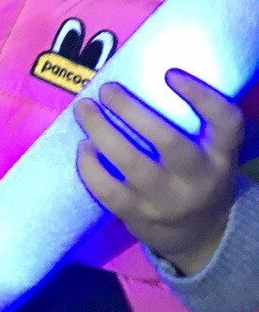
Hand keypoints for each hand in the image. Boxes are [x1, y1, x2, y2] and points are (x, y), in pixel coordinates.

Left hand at [74, 71, 243, 274]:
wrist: (199, 237)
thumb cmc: (197, 176)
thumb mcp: (210, 152)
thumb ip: (192, 122)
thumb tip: (144, 74)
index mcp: (221, 156)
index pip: (226, 124)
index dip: (201, 96)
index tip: (170, 74)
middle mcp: (199, 180)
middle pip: (169, 142)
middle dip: (131, 110)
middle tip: (107, 89)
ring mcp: (167, 201)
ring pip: (132, 163)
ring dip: (101, 130)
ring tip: (84, 109)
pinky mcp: (138, 217)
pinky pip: (108, 190)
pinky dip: (90, 165)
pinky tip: (84, 146)